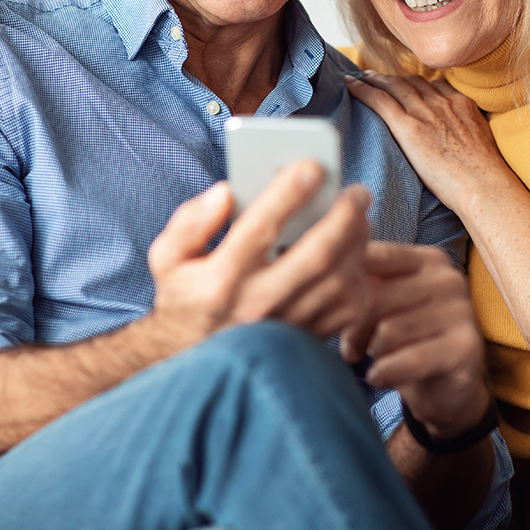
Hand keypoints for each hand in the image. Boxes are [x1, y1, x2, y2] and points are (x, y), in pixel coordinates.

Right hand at [147, 162, 372, 356]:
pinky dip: (359, 277)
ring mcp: (287, 326)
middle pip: (316, 255)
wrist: (193, 364)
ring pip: (339, 282)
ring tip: (361, 215)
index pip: (260, 228)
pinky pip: (346, 308)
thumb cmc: (185, 297)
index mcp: (221, 278)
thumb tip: (226, 192)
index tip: (312, 165)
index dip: (288, 193)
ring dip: (358, 243)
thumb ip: (190, 221)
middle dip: (343, 217)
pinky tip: (355, 254)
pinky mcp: (306, 339)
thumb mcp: (168, 258)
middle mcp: (257, 304)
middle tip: (356, 191)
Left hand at [341, 242, 489, 440]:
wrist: (446, 390)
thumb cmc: (407, 340)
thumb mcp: (386, 304)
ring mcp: (462, 311)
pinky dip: (386, 372)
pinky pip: (410, 358)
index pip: (372, 258)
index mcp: (427, 258)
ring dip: (372, 352)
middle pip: (377, 296)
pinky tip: (378, 378)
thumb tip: (315, 271)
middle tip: (348, 348)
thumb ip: (362, 282)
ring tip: (372, 359)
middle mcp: (449, 278)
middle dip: (352, 328)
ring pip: (390, 330)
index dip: (342, 288)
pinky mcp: (467, 347)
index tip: (330, 312)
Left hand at [344, 71, 507, 214]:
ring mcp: (425, 112)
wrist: (483, 185)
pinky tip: (350, 84)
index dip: (415, 83)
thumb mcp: (479, 143)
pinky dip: (363, 89)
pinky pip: (380, 100)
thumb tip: (453, 144)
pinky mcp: (409, 126)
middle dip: (392, 77)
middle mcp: (443, 102)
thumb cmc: (483, 176)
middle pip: (412, 81)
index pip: (434, 85)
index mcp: (462, 103)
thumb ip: (464, 134)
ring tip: (360, 77)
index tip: (404, 84)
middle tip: (375, 76)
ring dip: (374, 79)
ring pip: (394, 85)